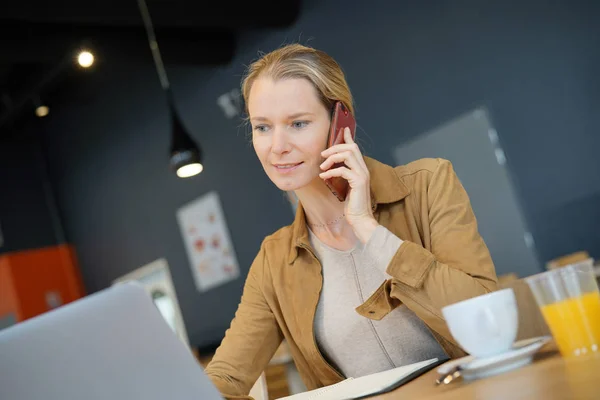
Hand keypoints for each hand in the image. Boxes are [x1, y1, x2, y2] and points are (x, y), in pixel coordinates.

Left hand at [319, 127, 378, 242]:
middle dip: (335, 147)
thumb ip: (342, 175)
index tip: (342, 129)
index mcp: (360, 168)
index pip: (355, 147)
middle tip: (323, 154)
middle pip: (351, 147)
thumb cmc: (353, 205)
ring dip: (332, 157)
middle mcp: (363, 169)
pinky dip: (331, 171)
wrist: (360, 219)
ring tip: (322, 166)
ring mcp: (362, 174)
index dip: (348, 137)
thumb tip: (331, 167)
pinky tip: (324, 176)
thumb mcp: (346, 186)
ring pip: (348, 154)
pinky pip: (343, 169)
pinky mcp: (358, 182)